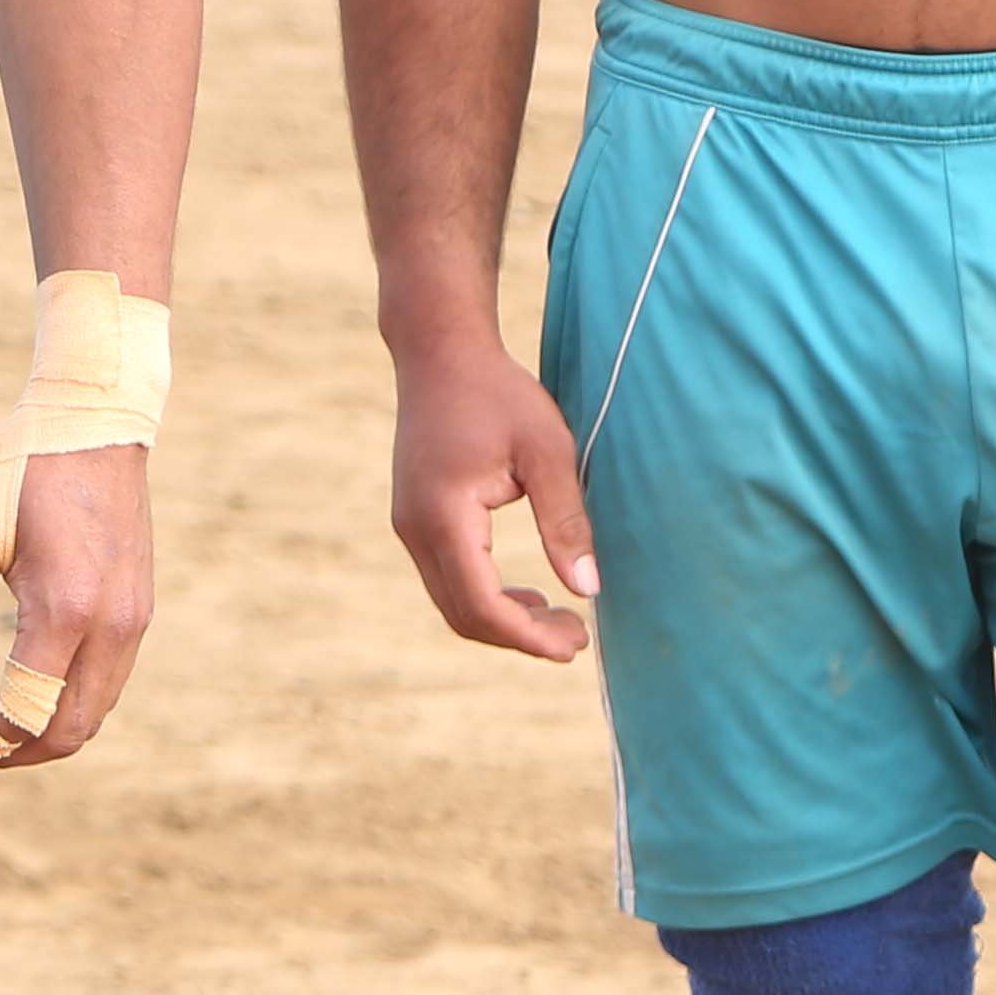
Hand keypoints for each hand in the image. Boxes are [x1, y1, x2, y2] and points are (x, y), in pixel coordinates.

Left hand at [0, 438, 151, 766]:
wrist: (95, 422)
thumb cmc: (23, 470)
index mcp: (64, 610)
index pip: (26, 711)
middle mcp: (111, 625)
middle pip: (71, 730)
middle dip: (18, 752)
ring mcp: (134, 619)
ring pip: (96, 710)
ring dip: (46, 731)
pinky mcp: (140, 608)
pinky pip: (109, 681)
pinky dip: (71, 702)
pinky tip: (32, 686)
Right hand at [383, 333, 599, 659]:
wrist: (439, 351)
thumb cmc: (498, 393)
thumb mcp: (547, 450)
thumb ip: (565, 521)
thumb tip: (588, 591)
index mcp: (445, 514)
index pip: (482, 604)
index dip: (529, 636)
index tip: (577, 643)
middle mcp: (415, 528)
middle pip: (463, 616)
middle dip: (520, 638)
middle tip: (576, 638)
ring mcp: (408, 525)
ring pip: (451, 603)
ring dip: (503, 621)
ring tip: (557, 619)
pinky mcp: (413, 519)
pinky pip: (446, 579)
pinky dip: (485, 598)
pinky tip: (525, 593)